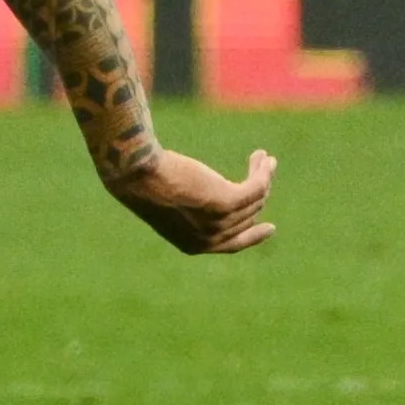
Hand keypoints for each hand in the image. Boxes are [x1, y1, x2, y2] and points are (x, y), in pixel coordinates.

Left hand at [105, 147, 277, 254]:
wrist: (135, 173)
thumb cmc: (144, 182)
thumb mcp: (169, 202)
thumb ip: (192, 208)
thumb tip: (210, 194)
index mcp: (193, 246)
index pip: (232, 245)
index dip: (253, 237)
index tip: (270, 227)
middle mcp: (208, 239)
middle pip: (246, 217)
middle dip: (259, 192)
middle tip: (264, 168)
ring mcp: (217, 223)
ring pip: (254, 199)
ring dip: (262, 177)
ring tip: (264, 158)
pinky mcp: (225, 201)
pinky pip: (255, 188)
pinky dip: (262, 173)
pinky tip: (262, 158)